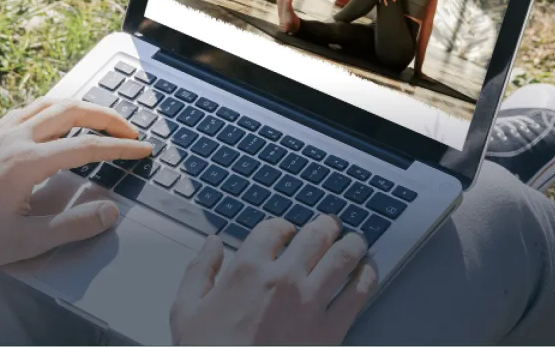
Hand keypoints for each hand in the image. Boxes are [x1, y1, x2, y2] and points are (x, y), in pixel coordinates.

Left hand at [0, 99, 151, 269]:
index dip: (121, 148)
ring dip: (80, 106)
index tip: (142, 150)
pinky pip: (26, 109)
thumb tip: (109, 212)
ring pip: (48, 104)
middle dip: (107, 116)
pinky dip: (52, 108)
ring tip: (100, 118)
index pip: (87, 147)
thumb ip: (73, 227)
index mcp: (27, 163)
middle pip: (71, 111)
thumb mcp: (26, 241)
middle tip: (130, 128)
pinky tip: (55, 119)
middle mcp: (13, 139)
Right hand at [170, 215, 376, 344]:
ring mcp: (310, 302)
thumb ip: (199, 270)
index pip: (273, 229)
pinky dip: (368, 276)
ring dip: (352, 243)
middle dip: (325, 226)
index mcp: (247, 269)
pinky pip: (359, 293)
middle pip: (315, 235)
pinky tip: (368, 271)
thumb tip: (212, 244)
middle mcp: (283, 278)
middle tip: (330, 224)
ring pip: (343, 257)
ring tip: (356, 240)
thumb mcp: (186, 309)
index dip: (282, 225)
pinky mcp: (330, 329)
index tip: (286, 230)